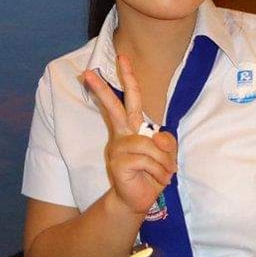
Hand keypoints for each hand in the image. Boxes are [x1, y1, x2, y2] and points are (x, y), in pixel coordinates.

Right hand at [82, 55, 177, 215]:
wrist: (140, 199)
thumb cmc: (152, 173)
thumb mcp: (167, 154)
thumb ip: (165, 141)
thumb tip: (155, 136)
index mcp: (133, 127)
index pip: (131, 99)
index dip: (128, 78)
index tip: (123, 57)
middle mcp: (122, 134)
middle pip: (114, 107)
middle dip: (102, 89)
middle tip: (88, 72)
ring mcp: (118, 147)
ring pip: (148, 143)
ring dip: (163, 162)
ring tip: (164, 173)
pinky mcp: (117, 162)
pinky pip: (146, 159)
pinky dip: (159, 171)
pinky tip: (157, 179)